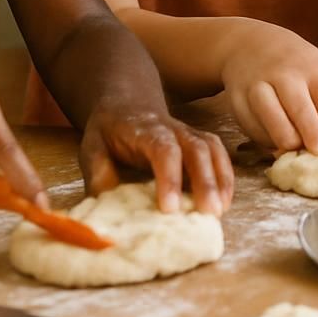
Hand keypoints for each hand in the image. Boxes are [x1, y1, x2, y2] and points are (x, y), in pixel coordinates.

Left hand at [79, 103, 234, 215]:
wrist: (126, 103)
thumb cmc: (109, 132)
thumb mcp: (91, 148)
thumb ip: (98, 175)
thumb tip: (105, 207)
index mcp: (145, 130)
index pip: (164, 150)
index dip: (170, 178)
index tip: (169, 208)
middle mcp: (173, 129)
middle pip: (197, 149)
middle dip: (206, 181)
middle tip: (209, 212)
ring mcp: (190, 133)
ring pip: (212, 150)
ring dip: (220, 179)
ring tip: (220, 210)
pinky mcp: (200, 141)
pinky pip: (219, 154)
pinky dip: (225, 177)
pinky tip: (224, 202)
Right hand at [220, 21, 317, 155]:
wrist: (249, 45)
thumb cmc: (297, 68)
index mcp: (315, 70)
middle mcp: (286, 75)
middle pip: (301, 110)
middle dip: (313, 135)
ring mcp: (259, 87)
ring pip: (273, 123)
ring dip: (288, 142)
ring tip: (297, 148)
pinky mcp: (237, 102)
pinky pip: (255, 130)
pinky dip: (267, 140)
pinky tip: (276, 138)